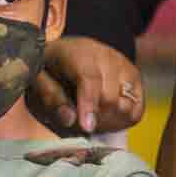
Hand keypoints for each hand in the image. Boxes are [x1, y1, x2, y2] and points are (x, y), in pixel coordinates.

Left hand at [29, 37, 144, 132]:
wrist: (67, 50)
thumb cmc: (49, 67)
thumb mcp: (38, 78)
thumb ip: (51, 97)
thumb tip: (70, 120)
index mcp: (77, 52)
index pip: (89, 79)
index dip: (89, 105)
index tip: (86, 127)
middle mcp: (106, 56)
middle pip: (109, 98)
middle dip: (94, 117)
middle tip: (78, 122)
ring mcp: (124, 66)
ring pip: (126, 106)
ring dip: (108, 121)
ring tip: (90, 117)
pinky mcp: (135, 77)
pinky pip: (137, 109)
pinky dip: (122, 119)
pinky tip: (105, 116)